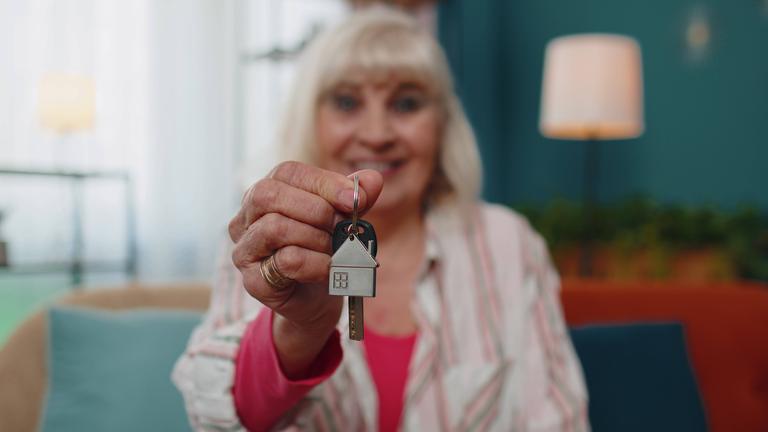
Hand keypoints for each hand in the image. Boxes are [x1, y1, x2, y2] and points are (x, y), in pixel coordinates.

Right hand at [228, 161, 382, 375]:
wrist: (317, 301)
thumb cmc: (324, 251)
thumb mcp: (342, 220)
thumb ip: (355, 199)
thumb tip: (372, 180)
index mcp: (268, 193)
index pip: (287, 172)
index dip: (323, 183)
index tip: (353, 200)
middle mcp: (247, 218)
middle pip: (268, 194)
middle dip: (315, 209)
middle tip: (341, 227)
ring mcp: (245, 249)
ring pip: (275, 227)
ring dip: (317, 238)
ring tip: (335, 250)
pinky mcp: (253, 280)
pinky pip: (285, 261)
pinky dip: (317, 263)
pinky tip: (329, 268)